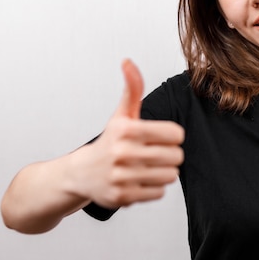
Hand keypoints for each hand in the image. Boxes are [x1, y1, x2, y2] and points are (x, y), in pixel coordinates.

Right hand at [71, 59, 184, 207]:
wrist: (82, 173)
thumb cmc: (110, 141)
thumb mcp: (122, 114)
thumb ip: (132, 88)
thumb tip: (128, 62)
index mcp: (127, 130)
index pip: (176, 134)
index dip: (172, 136)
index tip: (159, 138)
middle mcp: (123, 153)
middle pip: (176, 156)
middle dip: (169, 156)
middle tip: (153, 154)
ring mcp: (122, 176)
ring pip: (170, 176)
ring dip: (163, 172)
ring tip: (147, 167)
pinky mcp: (123, 197)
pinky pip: (159, 193)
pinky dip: (153, 188)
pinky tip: (139, 181)